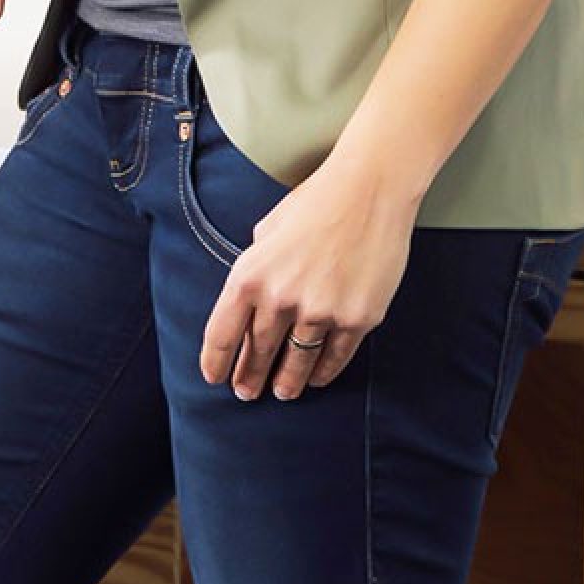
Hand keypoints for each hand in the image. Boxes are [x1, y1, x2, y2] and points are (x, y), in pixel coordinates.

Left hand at [198, 157, 419, 400]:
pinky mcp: (356, 318)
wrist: (369, 190)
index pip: (222, 332)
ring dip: (287, 381)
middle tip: (247, 392)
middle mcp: (280, 298)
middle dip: (250, 375)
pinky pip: (334, 355)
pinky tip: (316, 376)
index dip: (216, 361)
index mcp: (250, 274)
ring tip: (282, 392)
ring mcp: (319, 311)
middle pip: (258, 351)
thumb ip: (257, 265)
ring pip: (297, 361)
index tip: (214, 377)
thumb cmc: (316, 202)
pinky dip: (323, 371)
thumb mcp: (267, 230)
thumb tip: (254, 297)